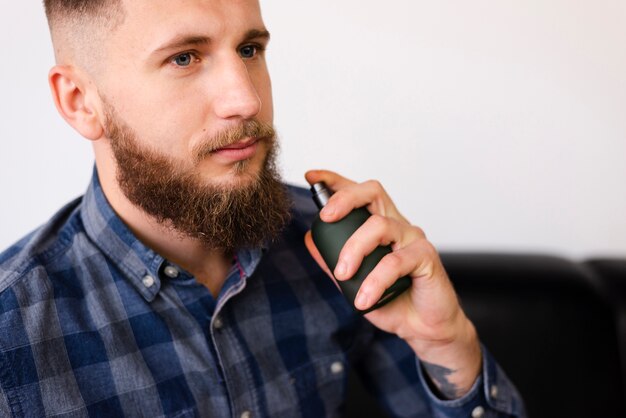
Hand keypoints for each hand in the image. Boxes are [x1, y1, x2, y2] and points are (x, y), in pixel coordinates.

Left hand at [304, 169, 481, 398]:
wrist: (423, 328)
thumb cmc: (392, 301)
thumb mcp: (354, 282)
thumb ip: (332, 260)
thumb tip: (309, 238)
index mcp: (379, 226)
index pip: (359, 194)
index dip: (335, 181)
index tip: (312, 176)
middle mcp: (397, 225)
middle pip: (372, 192)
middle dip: (345, 199)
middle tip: (325, 219)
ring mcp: (413, 239)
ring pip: (380, 225)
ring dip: (354, 249)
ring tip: (342, 275)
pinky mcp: (426, 258)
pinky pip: (396, 261)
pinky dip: (375, 281)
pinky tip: (364, 299)